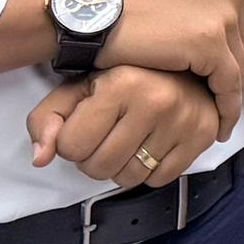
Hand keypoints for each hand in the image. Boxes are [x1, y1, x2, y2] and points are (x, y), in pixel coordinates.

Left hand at [26, 63, 225, 190]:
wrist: (185, 63)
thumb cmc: (125, 78)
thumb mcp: (80, 87)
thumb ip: (48, 119)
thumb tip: (41, 158)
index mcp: (120, 85)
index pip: (71, 146)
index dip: (71, 141)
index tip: (86, 125)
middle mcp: (155, 102)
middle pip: (98, 168)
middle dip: (93, 159)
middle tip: (105, 136)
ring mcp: (183, 121)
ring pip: (129, 178)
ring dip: (121, 167)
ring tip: (128, 140)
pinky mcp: (203, 136)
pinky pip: (160, 179)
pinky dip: (150, 170)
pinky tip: (151, 145)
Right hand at [98, 0, 243, 121]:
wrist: (97, 13)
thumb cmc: (130, 1)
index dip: (238, 46)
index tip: (227, 69)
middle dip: (239, 70)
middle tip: (224, 97)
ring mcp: (223, 15)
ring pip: (242, 66)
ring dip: (232, 92)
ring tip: (221, 113)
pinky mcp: (211, 43)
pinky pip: (229, 85)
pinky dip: (227, 108)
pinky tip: (219, 126)